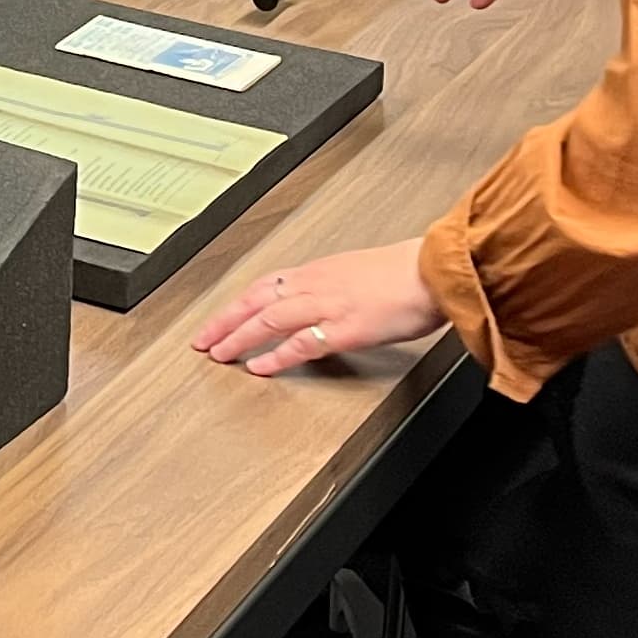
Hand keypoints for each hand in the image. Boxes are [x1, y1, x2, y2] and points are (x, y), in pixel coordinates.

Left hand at [193, 241, 443, 377]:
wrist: (435, 271)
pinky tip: (259, 367)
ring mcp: (329, 305)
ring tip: (219, 354)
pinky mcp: (346, 328)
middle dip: (225, 320)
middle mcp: (317, 284)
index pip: (265, 285)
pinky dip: (276, 356)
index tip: (217, 319)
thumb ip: (335, 288)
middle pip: (257, 300)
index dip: (237, 303)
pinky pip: (302, 342)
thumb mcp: (360, 274)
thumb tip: (319, 303)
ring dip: (239, 337)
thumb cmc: (407, 273)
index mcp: (320, 271)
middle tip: (202, 339)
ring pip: (269, 319)